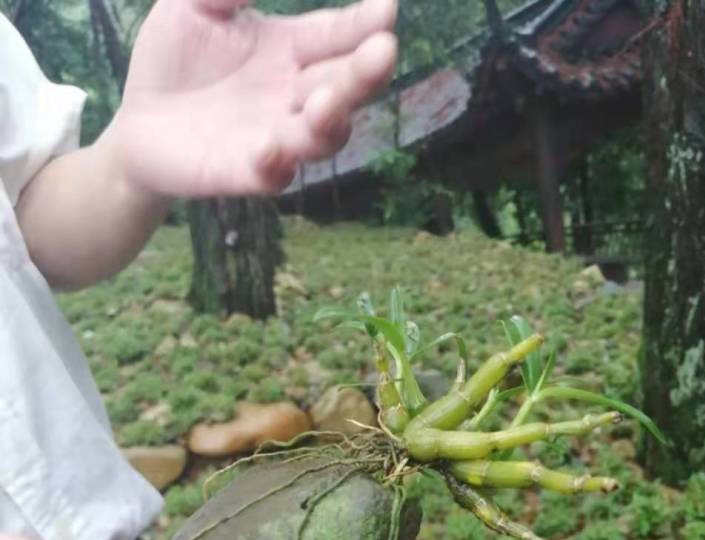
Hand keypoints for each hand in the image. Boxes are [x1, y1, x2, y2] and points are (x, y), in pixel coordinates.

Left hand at [107, 0, 397, 197]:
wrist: (136, 122)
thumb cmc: (173, 61)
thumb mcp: (194, 3)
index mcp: (290, 50)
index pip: (336, 36)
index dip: (363, 24)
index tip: (387, 9)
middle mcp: (293, 97)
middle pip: (342, 86)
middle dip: (365, 73)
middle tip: (384, 51)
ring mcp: (275, 138)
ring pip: (322, 137)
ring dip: (331, 121)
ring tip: (327, 101)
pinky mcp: (245, 173)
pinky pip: (273, 176)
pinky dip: (275, 164)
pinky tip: (269, 145)